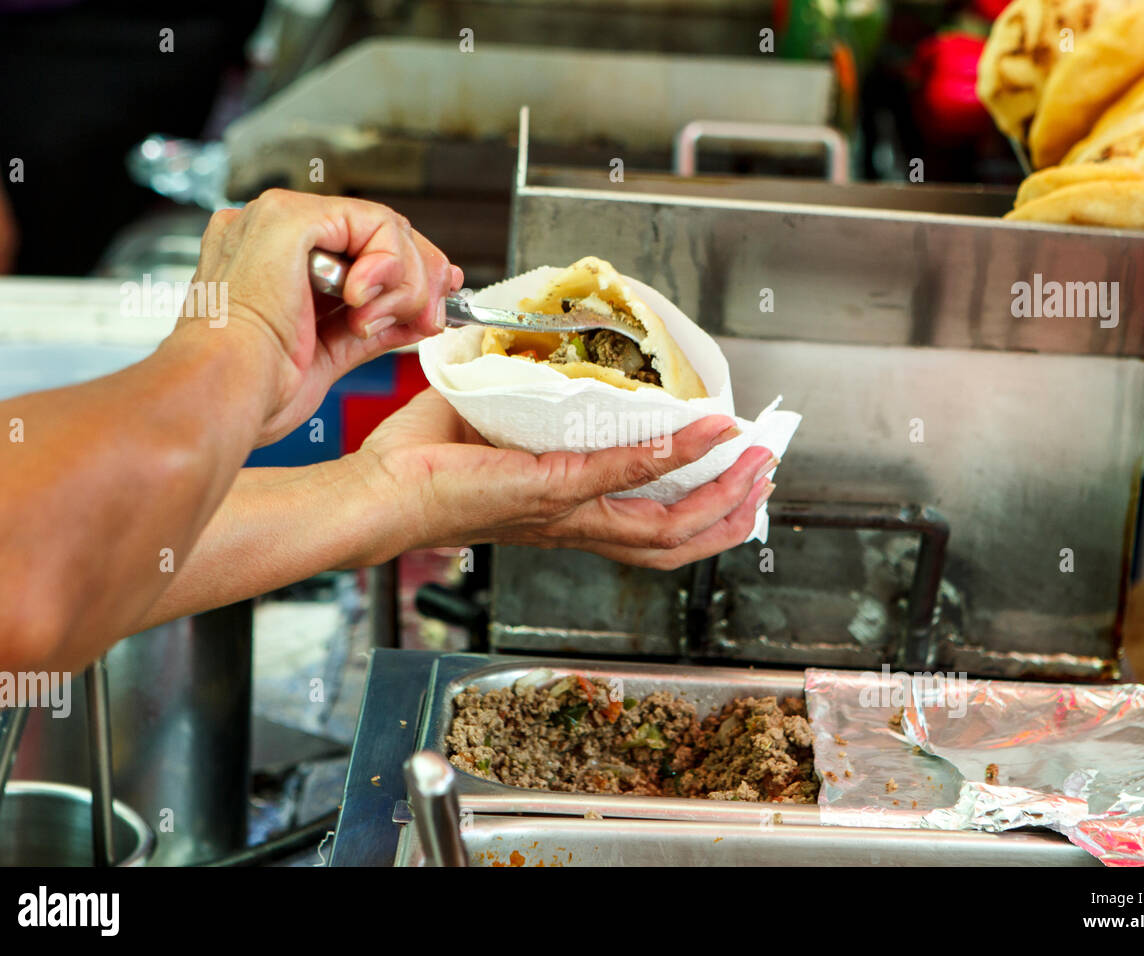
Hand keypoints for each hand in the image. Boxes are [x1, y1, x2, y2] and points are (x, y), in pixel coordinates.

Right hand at [182, 189, 462, 446]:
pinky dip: (389, 268)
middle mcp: (271, 230)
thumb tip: (417, 315)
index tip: (435, 305)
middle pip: (380, 232)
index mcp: (271, 259)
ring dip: (405, 284)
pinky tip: (360, 304)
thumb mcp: (332, 351)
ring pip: (385, 226)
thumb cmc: (255, 387)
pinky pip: (377, 225)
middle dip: (421, 279)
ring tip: (373, 322)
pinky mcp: (292, 219)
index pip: (361, 247)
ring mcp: (277, 218)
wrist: (224, 393)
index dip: (410, 273)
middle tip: (427, 318)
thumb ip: (374, 325)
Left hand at [353, 389, 776, 568]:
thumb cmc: (422, 466)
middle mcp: (575, 524)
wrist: (378, 491)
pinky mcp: (548, 488)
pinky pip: (623, 472)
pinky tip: (704, 428)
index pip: (651, 529)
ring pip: (665, 523)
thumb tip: (550, 359)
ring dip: (718, 490)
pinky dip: (672, 452)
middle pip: (675, 542)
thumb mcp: (496, 432)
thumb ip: (534, 408)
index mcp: (568, 515)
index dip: (704, 514)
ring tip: (753, 458)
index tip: (738, 482)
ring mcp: (566, 511)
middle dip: (731, 514)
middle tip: (765, 477)